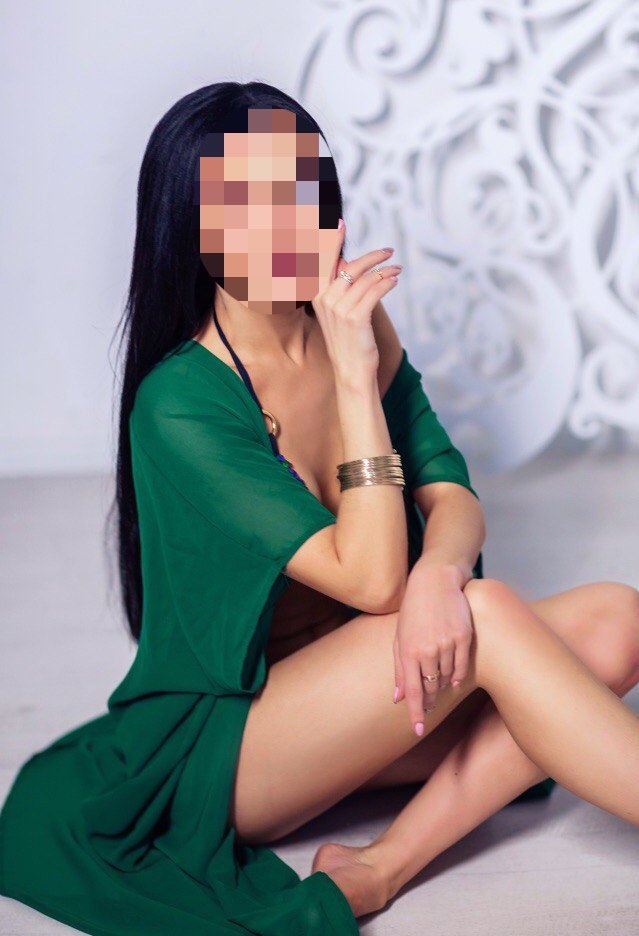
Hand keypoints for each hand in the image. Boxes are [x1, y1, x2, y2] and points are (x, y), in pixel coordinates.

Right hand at [311, 219, 402, 384]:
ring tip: (396, 269)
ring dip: (385, 271)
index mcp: (316, 295)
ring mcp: (339, 309)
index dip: (330, 240)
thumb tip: (343, 264)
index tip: (340, 223)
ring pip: (366, 279)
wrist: (351, 371)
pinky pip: (374, 291)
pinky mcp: (355, 317)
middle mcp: (324, 299)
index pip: (321, 261)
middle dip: (371, 256)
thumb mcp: (338, 312)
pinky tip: (395, 280)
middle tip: (388, 251)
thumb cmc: (348, 341)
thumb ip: (340, 287)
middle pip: (349, 266)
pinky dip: (387, 282)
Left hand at [393, 563, 473, 735]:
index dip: (415, 712)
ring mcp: (447, 643)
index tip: (418, 730)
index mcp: (408, 650)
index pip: (412, 689)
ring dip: (442, 683)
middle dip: (429, 699)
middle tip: (428, 706)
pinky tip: (454, 679)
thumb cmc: (414, 611)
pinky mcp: (464, 637)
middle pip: (430, 686)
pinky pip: (462, 666)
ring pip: (447, 677)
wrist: (435, 583)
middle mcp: (428, 649)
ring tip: (439, 680)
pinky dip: (458, 675)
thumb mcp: (400, 637)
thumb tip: (397, 698)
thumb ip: (398, 668)